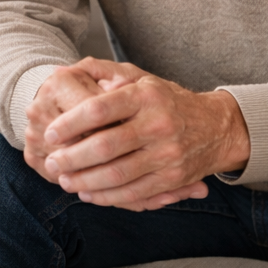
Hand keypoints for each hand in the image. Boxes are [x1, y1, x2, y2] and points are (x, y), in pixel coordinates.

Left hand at [40, 61, 249, 210]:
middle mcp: (158, 124)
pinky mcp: (173, 178)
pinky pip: (135, 192)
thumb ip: (106, 73)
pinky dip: (108, 196)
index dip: (70, 124)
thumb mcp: (141, 79)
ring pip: (118, 174)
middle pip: (105, 146)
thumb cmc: (166, 101)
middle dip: (72, 158)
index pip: (99, 109)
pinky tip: (88, 193)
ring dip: (85, 181)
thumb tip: (70, 71)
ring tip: (64, 181)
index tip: (50, 133)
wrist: (217, 128)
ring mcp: (168, 154)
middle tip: (52, 162)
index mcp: (146, 96)